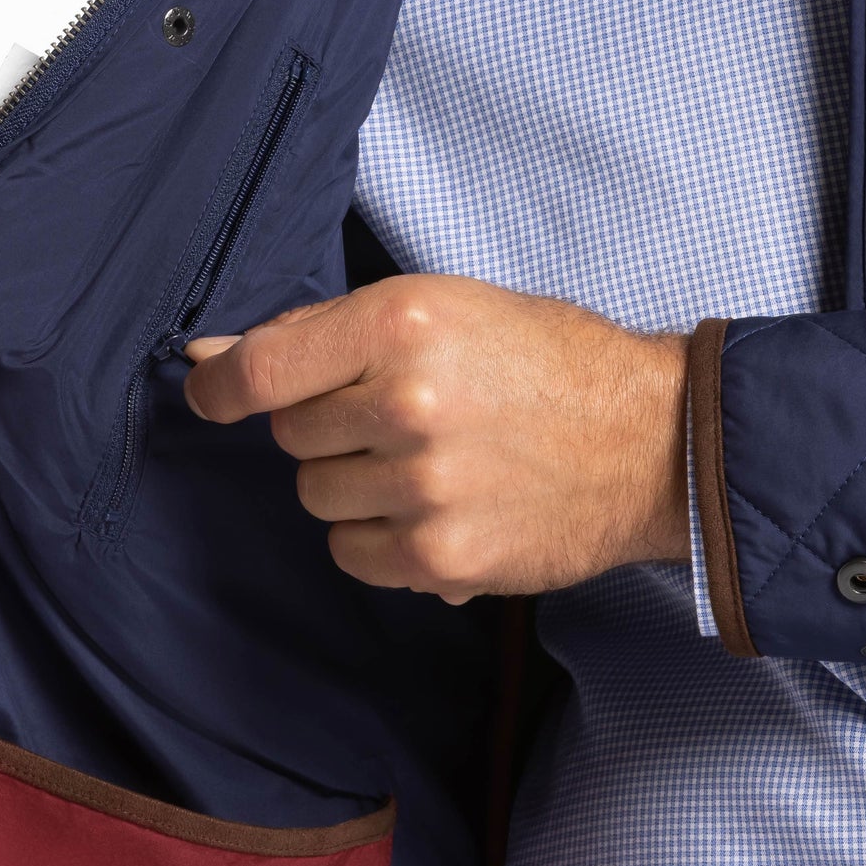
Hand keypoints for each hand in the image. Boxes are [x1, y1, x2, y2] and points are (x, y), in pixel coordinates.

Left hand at [183, 274, 688, 601]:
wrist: (654, 443)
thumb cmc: (551, 366)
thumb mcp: (448, 310)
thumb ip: (328, 335)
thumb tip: (211, 358)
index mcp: (403, 323)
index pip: (260, 369)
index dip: (219, 387)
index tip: (211, 394)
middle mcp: (407, 403)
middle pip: (292, 435)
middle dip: (330, 428)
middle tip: (402, 418)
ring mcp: (423, 487)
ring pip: (318, 496)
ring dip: (355, 485)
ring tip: (431, 465)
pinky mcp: (441, 556)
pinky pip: (353, 554)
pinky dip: (380, 540)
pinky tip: (437, 511)